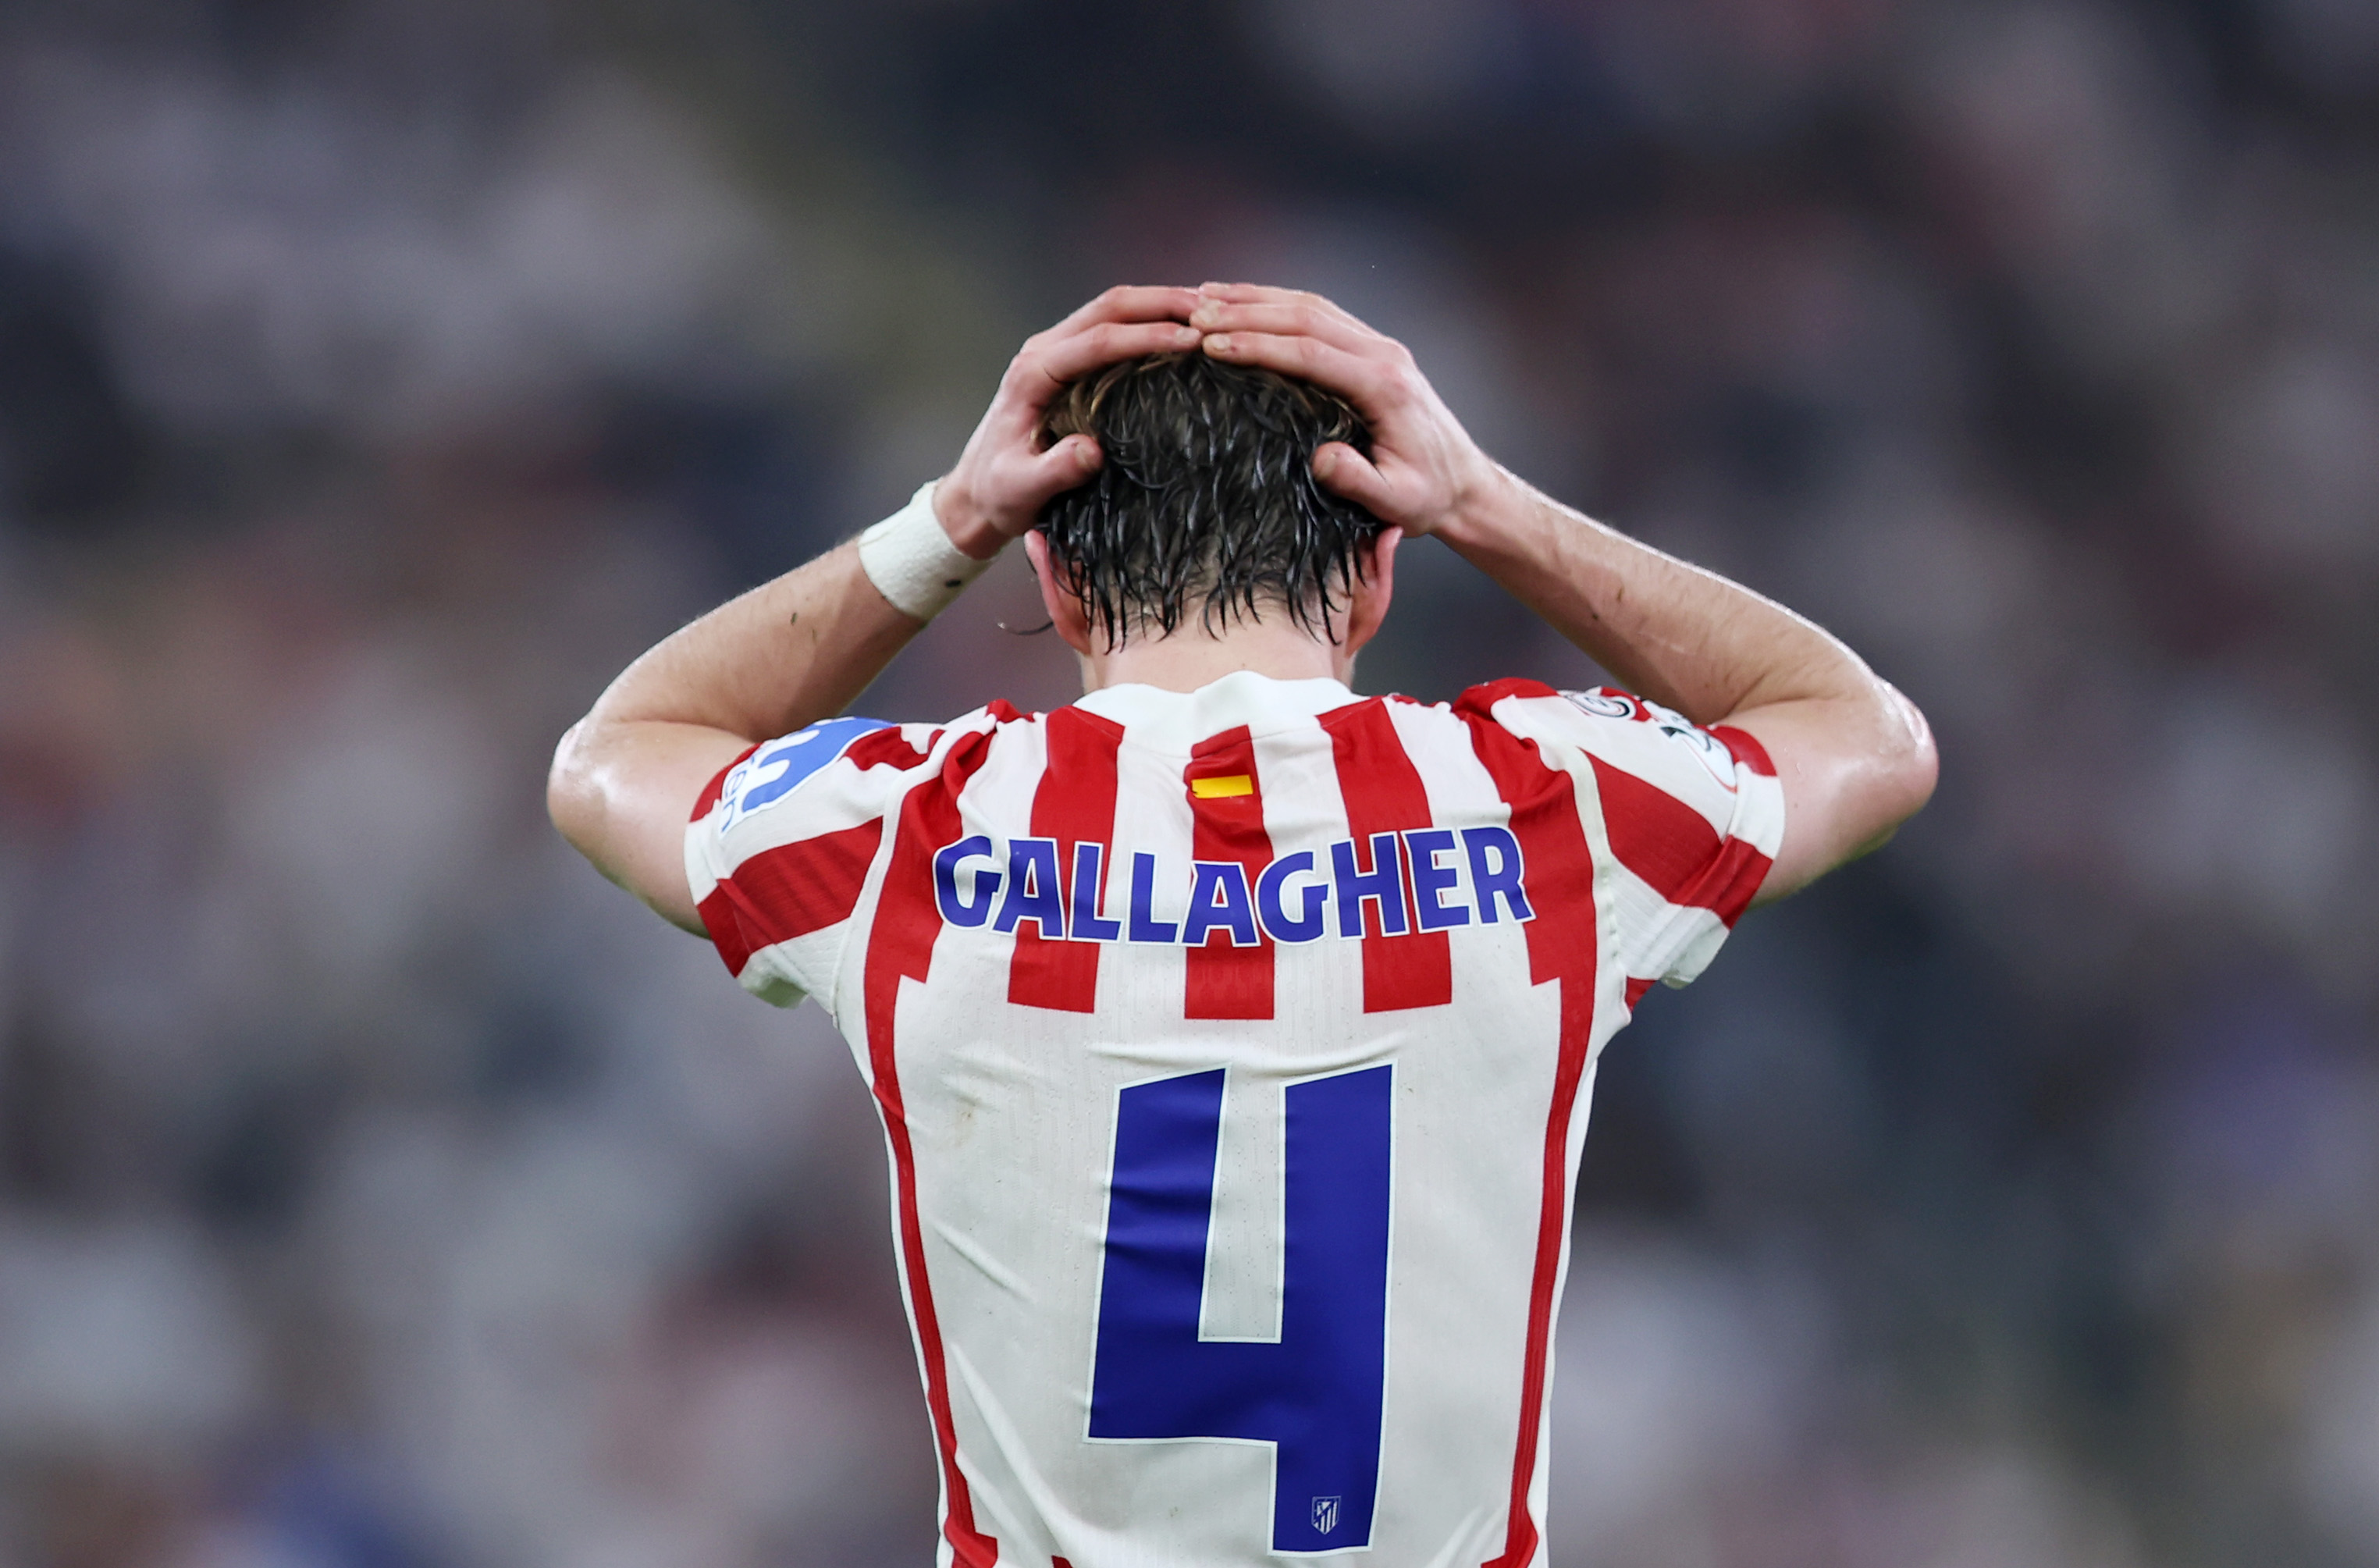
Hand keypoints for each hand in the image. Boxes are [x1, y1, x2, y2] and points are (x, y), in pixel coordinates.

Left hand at [934, 286, 1205, 557]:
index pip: (1098, 340)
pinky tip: (1182, 329)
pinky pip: (1113, 327)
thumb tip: (1093, 450)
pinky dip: (1149, 320)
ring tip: (1208, 311)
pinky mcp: (1069, 361)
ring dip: (1160, 305)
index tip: (1191, 342)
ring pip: (1113, 309)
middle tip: (1212, 310)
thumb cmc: (999, 491)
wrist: (976, 492)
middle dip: (1162, 303)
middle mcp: (1043, 350)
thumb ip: (1054, 470)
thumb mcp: (1022, 489)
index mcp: (1033, 373)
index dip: (1147, 337)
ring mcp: (1056, 350)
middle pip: (1110, 307)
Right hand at [1187, 283, 1506, 538]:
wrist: (1465, 486)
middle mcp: (1383, 354)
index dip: (1259, 346)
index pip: (1311, 353)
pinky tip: (1245, 306)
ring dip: (1257, 300)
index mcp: (1384, 386)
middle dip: (1246, 313)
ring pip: (1311, 307)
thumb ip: (1360, 482)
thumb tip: (1322, 460)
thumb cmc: (1427, 498)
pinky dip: (1278, 305)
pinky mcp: (1372, 349)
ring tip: (1205, 298)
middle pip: (1306, 317)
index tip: (1213, 345)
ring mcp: (1379, 346)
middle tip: (1194, 314)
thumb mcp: (1397, 503)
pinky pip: (1320, 315)